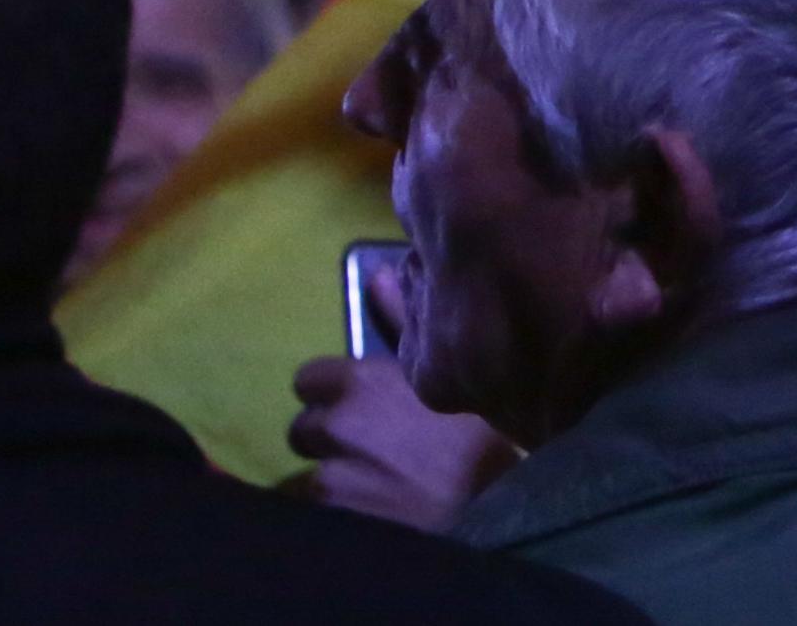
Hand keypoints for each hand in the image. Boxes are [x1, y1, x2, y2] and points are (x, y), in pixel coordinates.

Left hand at [288, 337, 513, 530]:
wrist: (493, 508)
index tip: (356, 406)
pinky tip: (368, 514)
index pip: (307, 379)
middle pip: (303, 430)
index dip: (329, 394)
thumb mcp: (447, 371)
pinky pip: (315, 514)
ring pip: (309, 476)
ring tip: (372, 489)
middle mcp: (335, 427)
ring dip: (333, 480)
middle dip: (328, 439)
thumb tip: (377, 274)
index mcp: (361, 383)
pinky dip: (336, 514)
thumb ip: (403, 322)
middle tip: (368, 450)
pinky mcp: (331, 521)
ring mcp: (329, 479)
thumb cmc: (479, 435)